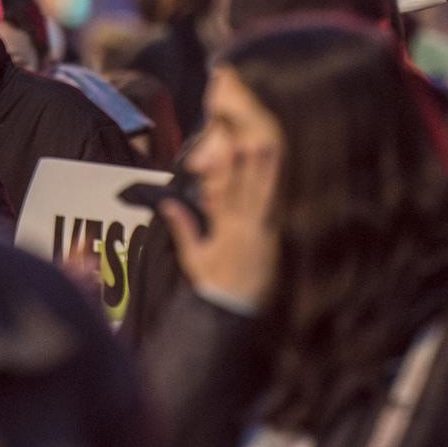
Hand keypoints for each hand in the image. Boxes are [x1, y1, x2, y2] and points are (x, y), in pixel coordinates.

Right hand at [160, 140, 280, 315]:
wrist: (234, 308)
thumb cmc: (211, 282)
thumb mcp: (192, 256)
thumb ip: (182, 227)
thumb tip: (167, 203)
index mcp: (226, 230)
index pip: (225, 192)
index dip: (227, 168)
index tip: (229, 146)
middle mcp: (247, 228)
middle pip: (250, 189)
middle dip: (254, 163)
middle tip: (258, 138)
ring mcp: (263, 233)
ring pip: (267, 197)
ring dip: (270, 172)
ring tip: (274, 150)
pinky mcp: (273, 240)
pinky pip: (275, 211)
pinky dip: (277, 193)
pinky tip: (279, 178)